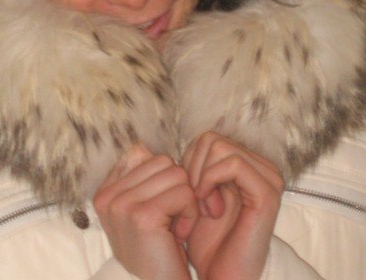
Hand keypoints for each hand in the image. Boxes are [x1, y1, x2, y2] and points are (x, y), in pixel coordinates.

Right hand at [93, 144, 198, 279]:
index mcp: (105, 192)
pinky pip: (184, 193)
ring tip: (176, 227)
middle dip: (177, 187)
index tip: (162, 205)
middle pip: (162, 161)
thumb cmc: (158, 250)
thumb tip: (145, 146)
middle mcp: (108, 197)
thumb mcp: (142, 211)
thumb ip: (142, 179)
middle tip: (172, 218)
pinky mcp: (143, 216)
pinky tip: (180, 234)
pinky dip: (191, 213)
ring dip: (187, 201)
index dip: (161, 176)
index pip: (141, 152)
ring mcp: (122, 205)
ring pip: (176, 174)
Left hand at [182, 132, 283, 279]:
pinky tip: (208, 207)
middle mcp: (260, 167)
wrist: (223, 276)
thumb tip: (138, 146)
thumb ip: (176, 169)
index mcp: (246, 164)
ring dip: (201, 177)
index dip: (188, 163)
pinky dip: (211, 180)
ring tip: (202, 206)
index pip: (206, 140)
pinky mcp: (267, 192)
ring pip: (219, 147)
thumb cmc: (206, 241)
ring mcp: (267, 178)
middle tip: (194, 202)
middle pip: (211, 139)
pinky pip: (232, 164)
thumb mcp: (188, 198)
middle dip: (193, 169)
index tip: (186, 194)